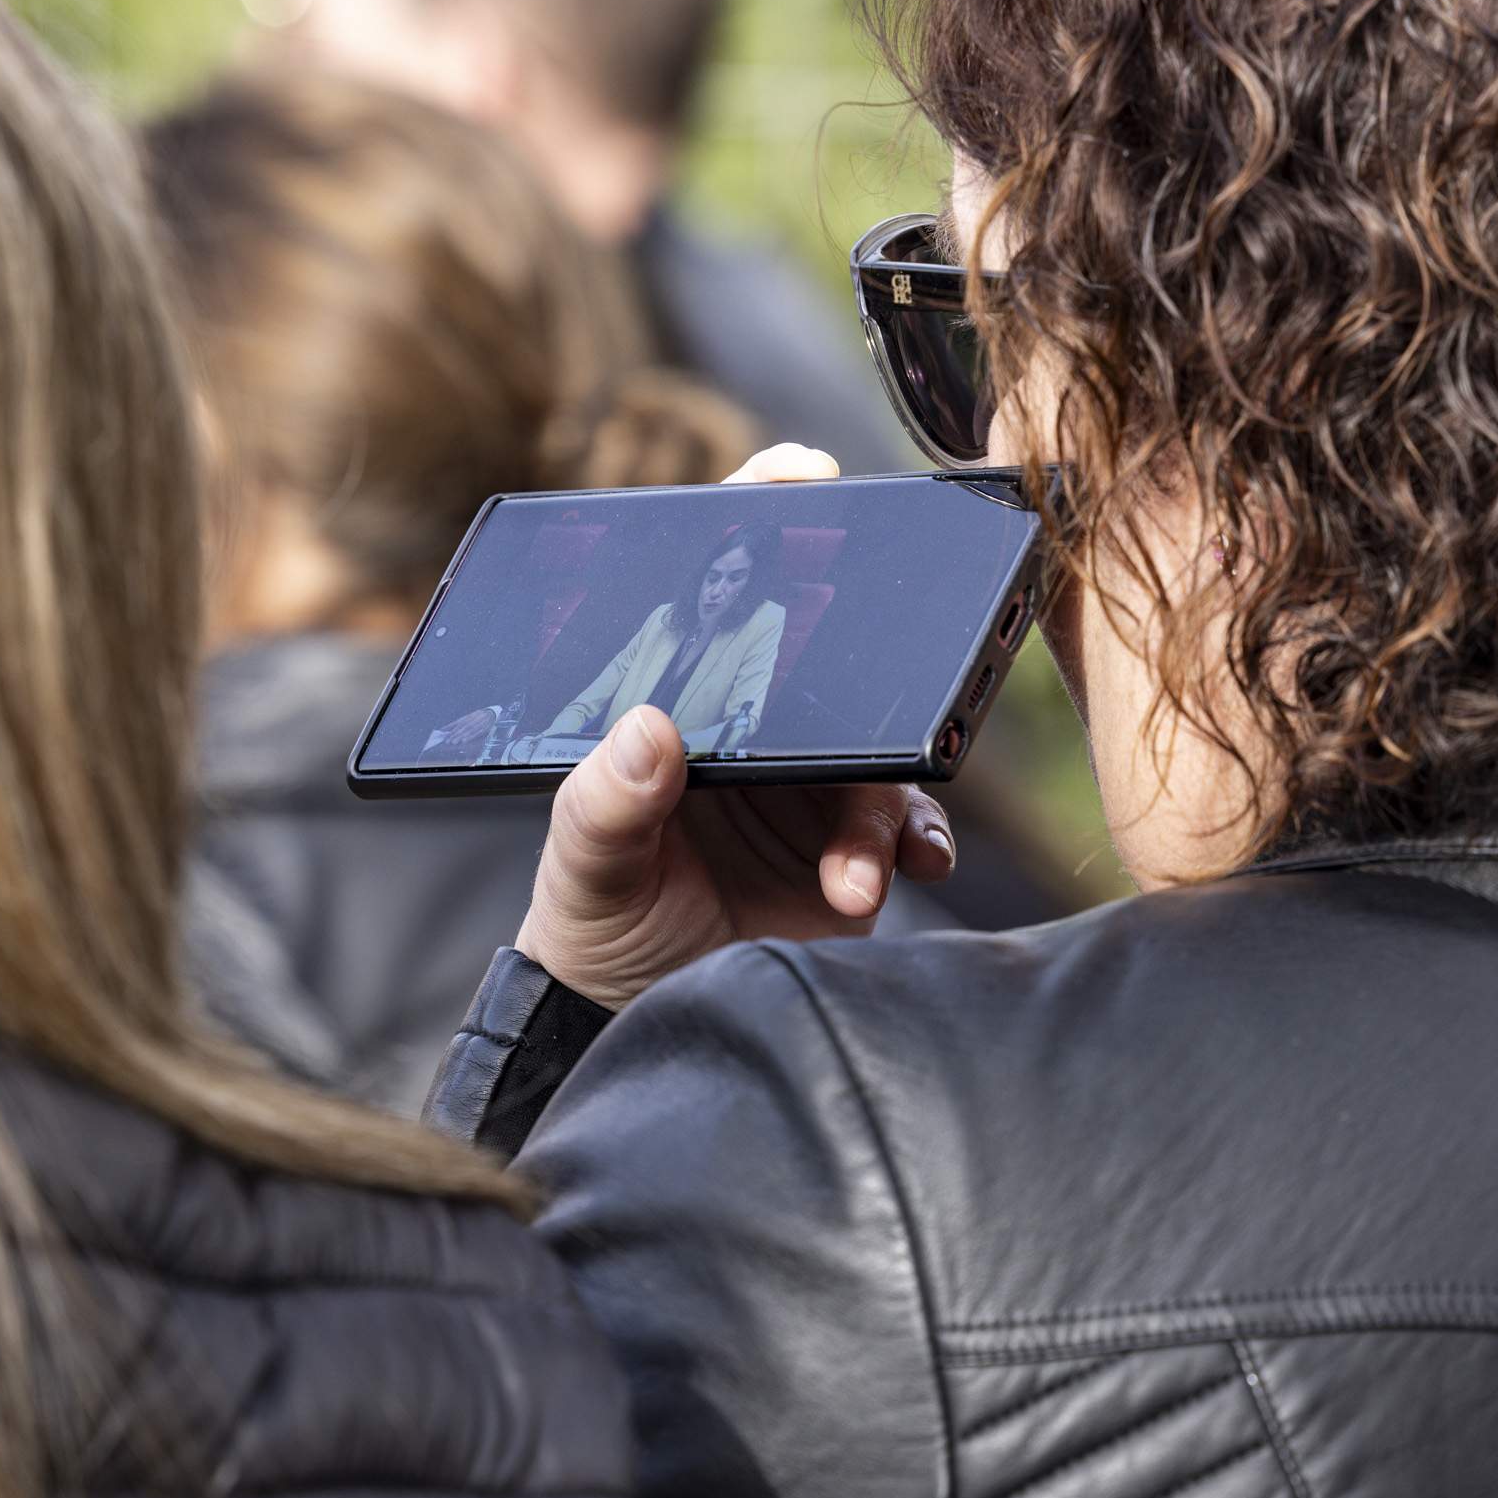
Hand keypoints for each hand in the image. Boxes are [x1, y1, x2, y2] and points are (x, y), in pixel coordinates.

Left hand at [431, 704, 497, 750]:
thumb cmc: (476, 717)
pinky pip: (475, 734)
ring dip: (460, 737)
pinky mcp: (482, 729)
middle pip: (461, 728)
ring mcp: (477, 724)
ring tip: (453, 742)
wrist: (491, 713)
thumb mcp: (467, 717)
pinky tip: (464, 741)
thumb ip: (456, 723)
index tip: (443, 733)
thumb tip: (445, 729)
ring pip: (467, 731)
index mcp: (467, 717)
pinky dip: (469, 737)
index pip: (457, 723)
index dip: (450, 728)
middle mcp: (471, 720)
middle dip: (454, 734)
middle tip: (448, 741)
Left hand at [513, 439, 950, 1010]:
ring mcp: (812, 784)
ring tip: (851, 872)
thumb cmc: (596, 923)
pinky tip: (882, 879)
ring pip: (881, 749)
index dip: (761, 514)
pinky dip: (908, 846)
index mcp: (682, 702)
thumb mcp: (584, 867)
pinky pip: (908, 826)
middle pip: (827, 656)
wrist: (640, 1024)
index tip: (799, 473)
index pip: (718, 593)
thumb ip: (603, 804)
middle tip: (913, 647)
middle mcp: (755, 728)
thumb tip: (647, 731)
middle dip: (874, 648)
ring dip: (876, 807)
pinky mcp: (854, 848)